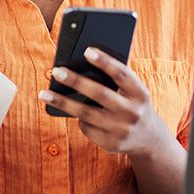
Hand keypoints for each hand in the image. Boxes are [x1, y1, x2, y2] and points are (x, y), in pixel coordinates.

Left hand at [38, 47, 172, 157]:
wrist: (150, 139)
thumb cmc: (134, 105)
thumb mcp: (134, 92)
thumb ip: (116, 81)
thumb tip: (80, 67)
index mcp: (141, 94)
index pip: (122, 74)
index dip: (105, 61)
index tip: (87, 50)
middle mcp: (133, 112)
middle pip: (100, 94)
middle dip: (76, 81)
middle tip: (56, 71)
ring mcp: (121, 130)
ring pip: (86, 113)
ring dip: (63, 102)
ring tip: (44, 93)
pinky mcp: (111, 144)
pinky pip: (86, 128)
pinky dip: (77, 118)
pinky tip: (70, 110)